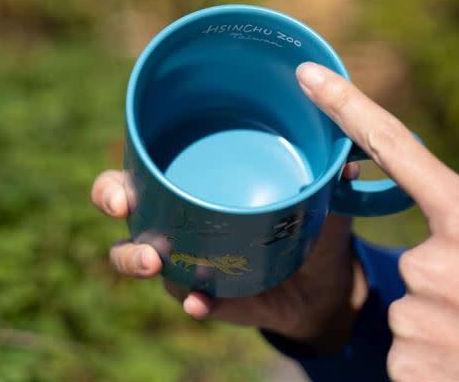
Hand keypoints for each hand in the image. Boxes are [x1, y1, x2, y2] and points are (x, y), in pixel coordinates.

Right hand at [91, 165, 367, 350]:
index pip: (143, 173)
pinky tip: (200, 301)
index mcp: (196, 188)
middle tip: (122, 206)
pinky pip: (192, 300)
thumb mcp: (318, 197)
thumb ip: (327, 177)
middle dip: (112, 202)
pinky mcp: (210, 298)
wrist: (325, 286)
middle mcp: (181, 223)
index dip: (118, 176)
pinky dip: (195, 301)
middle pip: (128, 211)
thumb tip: (347, 158)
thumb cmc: (309, 225)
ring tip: (154, 261)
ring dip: (137, 259)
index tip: (121, 181)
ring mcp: (190, 262)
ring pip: (141, 259)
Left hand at [296, 62, 458, 380]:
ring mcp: (415, 319)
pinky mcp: (406, 367)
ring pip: (417, 308)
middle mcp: (429, 264)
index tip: (308, 77)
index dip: (346, 107)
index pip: (395, 148)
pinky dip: (441, 360)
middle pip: (422, 261)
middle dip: (457, 280)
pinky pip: (411, 351)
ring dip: (450, 322)